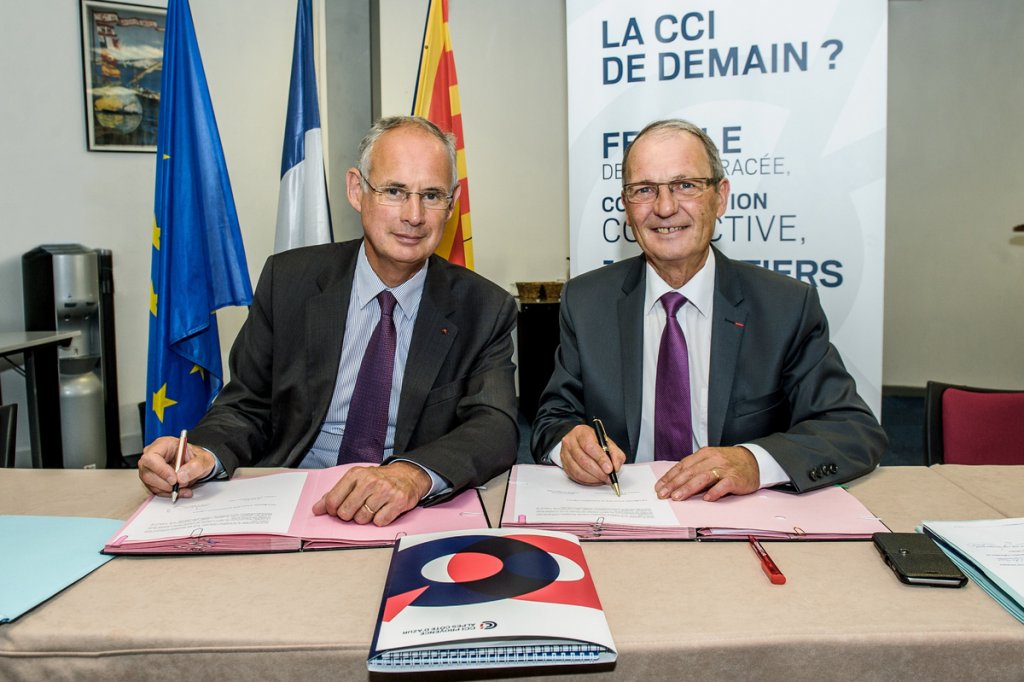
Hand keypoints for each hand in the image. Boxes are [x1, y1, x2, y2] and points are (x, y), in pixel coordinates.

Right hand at [137, 436, 214, 498]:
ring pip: (151, 484)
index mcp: (163, 445)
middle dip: (166, 484)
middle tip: (182, 484)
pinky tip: (181, 490)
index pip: (151, 457)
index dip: (161, 470)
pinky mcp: (152, 479)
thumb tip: (181, 477)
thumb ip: (195, 466)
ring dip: (169, 489)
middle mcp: (153, 456)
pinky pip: (156, 490)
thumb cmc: (197, 458)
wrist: (198, 465)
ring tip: (185, 485)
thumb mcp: (204, 459)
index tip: (174, 479)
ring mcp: (150, 468)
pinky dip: (169, 493)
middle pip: (148, 473)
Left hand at [311, 461, 430, 526]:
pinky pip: (379, 522)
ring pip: (362, 519)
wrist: (407, 475)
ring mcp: (385, 491)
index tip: (338, 510)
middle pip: (346, 512)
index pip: (333, 500)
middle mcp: (370, 481)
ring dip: (365, 518)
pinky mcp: (398, 501)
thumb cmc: (378, 480)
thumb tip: (317, 509)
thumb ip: (335, 494)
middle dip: (349, 515)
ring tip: (372, 508)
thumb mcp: (355, 480)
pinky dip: (380, 520)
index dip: (333, 511)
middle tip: (357, 508)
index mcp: (356, 474)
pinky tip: (383, 510)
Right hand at [558, 424, 625, 486]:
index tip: (609, 469)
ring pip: (578, 470)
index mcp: (582, 432)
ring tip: (603, 479)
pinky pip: (575, 476)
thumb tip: (615, 468)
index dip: (600, 459)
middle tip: (608, 477)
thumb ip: (615, 454)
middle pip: (583, 460)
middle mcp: (570, 442)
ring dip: (593, 478)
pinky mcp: (564, 464)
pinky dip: (587, 481)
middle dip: (598, 472)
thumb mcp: (607, 442)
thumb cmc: (594, 441)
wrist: (580, 440)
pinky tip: (595, 480)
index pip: (589, 446)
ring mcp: (565, 454)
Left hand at [655, 446, 759, 501]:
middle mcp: (713, 459)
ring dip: (688, 488)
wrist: (754, 461)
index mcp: (704, 454)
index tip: (659, 487)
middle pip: (690, 472)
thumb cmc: (728, 463)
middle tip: (663, 494)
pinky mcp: (736, 478)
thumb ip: (695, 469)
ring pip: (703, 477)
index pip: (683, 465)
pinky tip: (707, 498)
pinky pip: (724, 485)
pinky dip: (715, 491)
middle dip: (674, 484)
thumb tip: (674, 483)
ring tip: (677, 497)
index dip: (670, 476)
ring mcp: (725, 468)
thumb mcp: (710, 461)